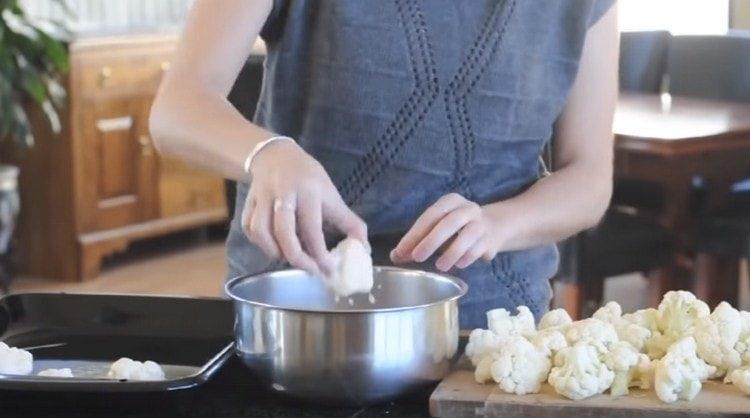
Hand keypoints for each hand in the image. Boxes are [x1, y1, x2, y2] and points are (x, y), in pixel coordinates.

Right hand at [241, 139, 367, 274]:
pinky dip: (260, 243)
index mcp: (308, 191)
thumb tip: (364, 248)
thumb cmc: (308, 178)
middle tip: (310, 270)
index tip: (328, 268)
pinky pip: (249, 228)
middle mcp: (283, 194)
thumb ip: (348, 222)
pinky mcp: (249, 202)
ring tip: (289, 258)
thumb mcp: (332, 194)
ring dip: (274, 251)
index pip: (312, 227)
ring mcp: (263, 198)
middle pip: (283, 231)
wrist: (276, 156)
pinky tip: (273, 247)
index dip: (319, 252)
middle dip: (297, 257)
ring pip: (261, 231)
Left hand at [391, 193, 505, 271]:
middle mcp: (467, 208)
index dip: (415, 234)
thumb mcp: (435, 230)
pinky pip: (479, 247)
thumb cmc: (455, 229)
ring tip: (440, 267)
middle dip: (431, 240)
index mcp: (450, 202)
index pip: (430, 216)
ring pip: (468, 234)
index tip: (401, 251)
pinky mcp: (490, 239)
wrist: (492, 228)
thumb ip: (416, 242)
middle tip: (417, 258)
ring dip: (452, 252)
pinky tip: (459, 265)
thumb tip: (396, 257)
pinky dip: (468, 257)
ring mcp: (481, 223)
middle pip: (449, 222)